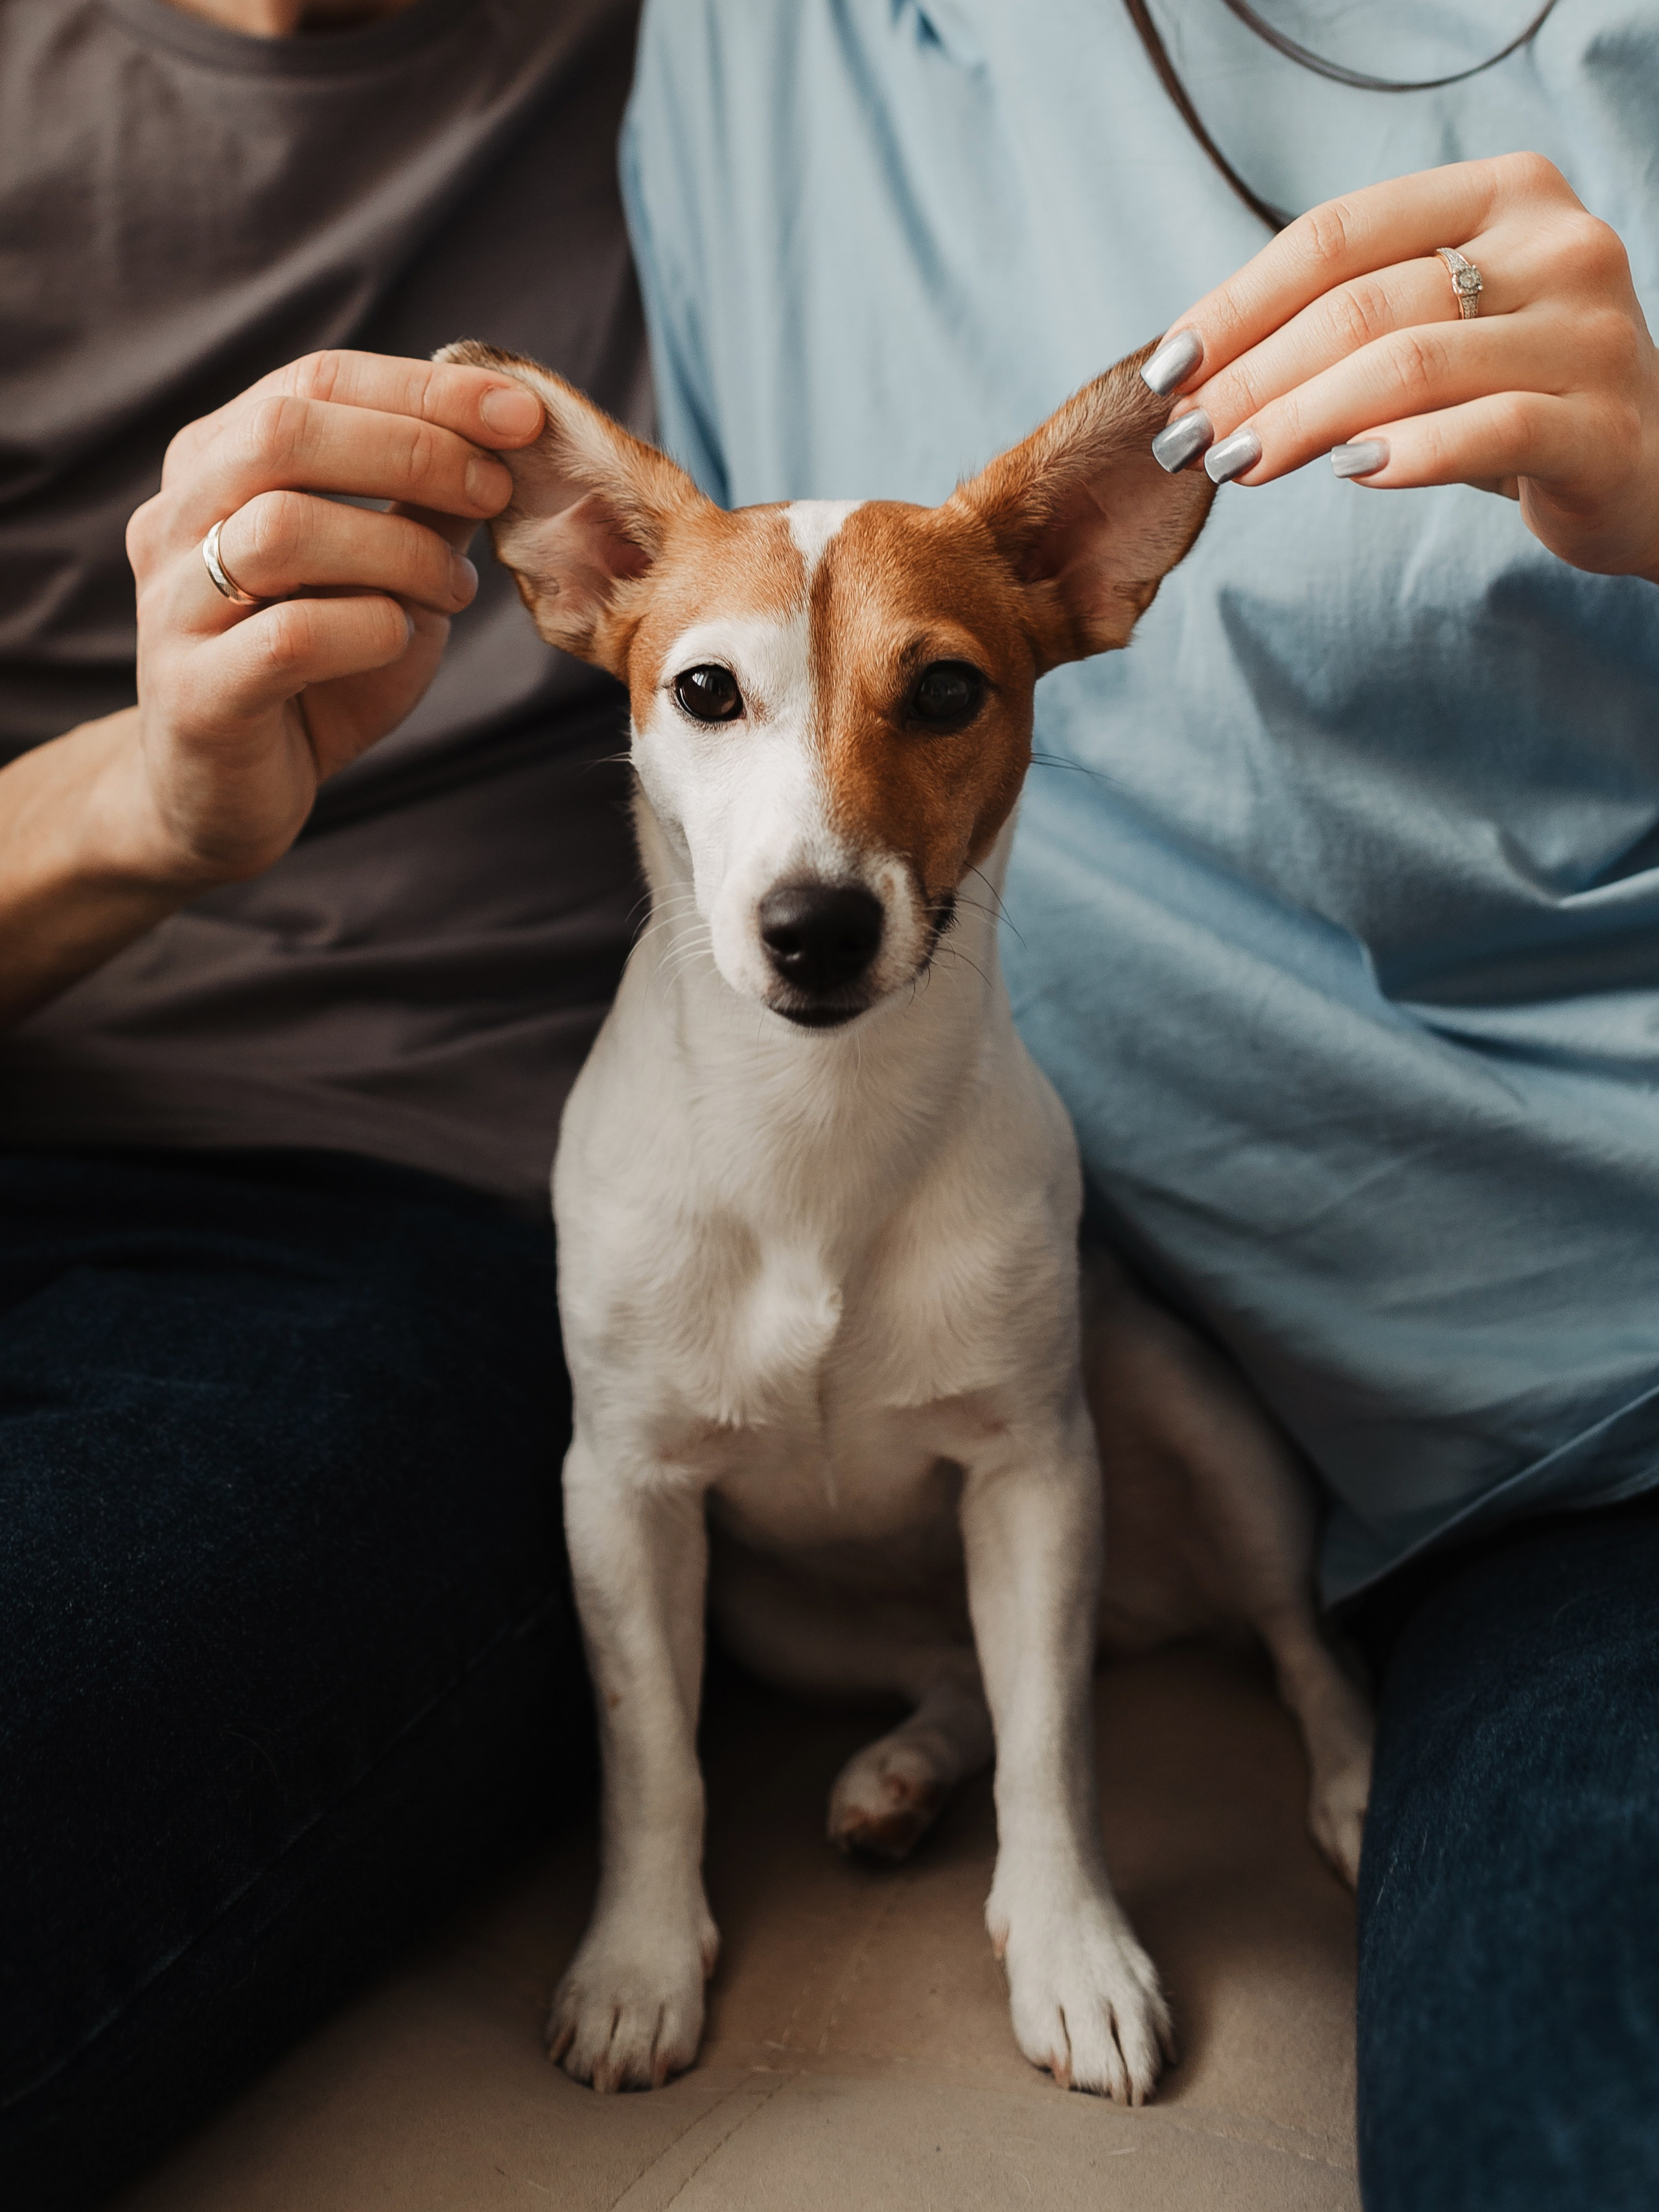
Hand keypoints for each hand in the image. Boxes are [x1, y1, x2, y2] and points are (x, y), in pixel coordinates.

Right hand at [114, 348, 543, 889]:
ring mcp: (173, 605)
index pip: (313, 381)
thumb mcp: (386, 574)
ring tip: (456, 589)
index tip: (520, 412)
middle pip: (284, 433)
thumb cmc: (315, 671)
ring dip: (400, 550)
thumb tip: (508, 433)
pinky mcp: (195, 695)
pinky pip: (290, 637)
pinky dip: (370, 630)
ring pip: (283, 529)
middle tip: (494, 492)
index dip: (423, 388)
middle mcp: (177, 519)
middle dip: (413, 450)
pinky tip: (401, 639)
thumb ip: (427, 505)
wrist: (227, 795)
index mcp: (214, 465)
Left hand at [1149, 154, 1658, 583]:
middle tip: (1189, 439)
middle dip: (1254, 377)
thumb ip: (1348, 320)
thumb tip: (1201, 371)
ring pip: (1411, 365)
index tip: (1169, 370)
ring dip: (1301, 421)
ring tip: (1237, 464)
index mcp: (1504, 193)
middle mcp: (1557, 244)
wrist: (1648, 463)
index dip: (1239, 303)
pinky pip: (1485, 431)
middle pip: (1363, 304)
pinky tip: (1347, 474)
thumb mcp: (1437, 328)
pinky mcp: (1602, 426)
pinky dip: (1404, 455)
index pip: (1337, 234)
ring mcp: (1589, 332)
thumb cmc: (1514, 391)